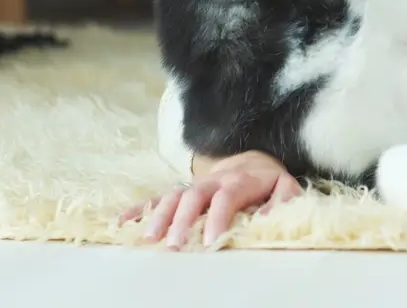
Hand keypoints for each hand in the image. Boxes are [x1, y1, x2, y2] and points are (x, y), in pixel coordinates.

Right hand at [120, 150, 300, 248]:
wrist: (250, 159)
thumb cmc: (267, 181)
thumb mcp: (284, 185)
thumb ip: (284, 199)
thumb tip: (269, 219)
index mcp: (239, 180)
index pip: (226, 196)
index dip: (218, 217)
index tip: (212, 241)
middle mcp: (212, 181)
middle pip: (193, 196)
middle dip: (182, 221)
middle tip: (175, 246)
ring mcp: (193, 185)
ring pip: (172, 196)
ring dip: (159, 216)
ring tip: (149, 239)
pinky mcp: (180, 191)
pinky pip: (157, 198)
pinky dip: (139, 209)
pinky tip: (122, 223)